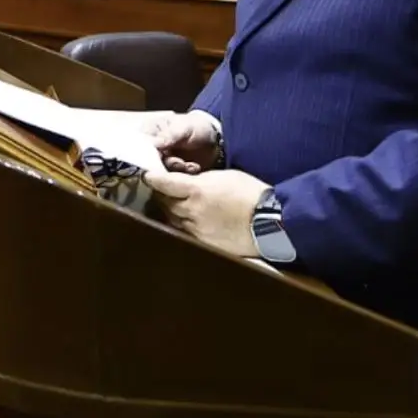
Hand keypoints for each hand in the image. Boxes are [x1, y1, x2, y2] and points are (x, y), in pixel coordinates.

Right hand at [140, 109, 220, 171]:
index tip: (160, 157)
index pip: (140, 145)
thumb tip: (155, 144)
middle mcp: (153, 148)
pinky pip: (174, 179)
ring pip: (162, 172)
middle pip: (149, 162)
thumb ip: (170, 135)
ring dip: (176, 170)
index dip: (146, 154)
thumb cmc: (196, 126)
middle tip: (179, 163)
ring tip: (189, 165)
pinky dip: (184, 175)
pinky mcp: (173, 172)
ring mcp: (163, 161)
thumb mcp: (184, 127)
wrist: (215, 138)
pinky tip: (194, 168)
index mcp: (150, 132)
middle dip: (164, 165)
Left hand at [143, 168, 269, 257]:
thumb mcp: (224, 176)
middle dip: (162, 194)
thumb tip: (186, 182)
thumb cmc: (250, 193)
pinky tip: (189, 219)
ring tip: (177, 204)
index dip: (153, 178)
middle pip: (165, 202)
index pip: (164, 184)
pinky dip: (183, 224)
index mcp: (197, 191)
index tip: (148, 175)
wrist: (270, 222)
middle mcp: (192, 211)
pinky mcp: (203, 243)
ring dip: (171, 210)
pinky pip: (184, 232)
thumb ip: (199, 180)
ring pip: (172, 218)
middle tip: (163, 188)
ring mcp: (196, 230)